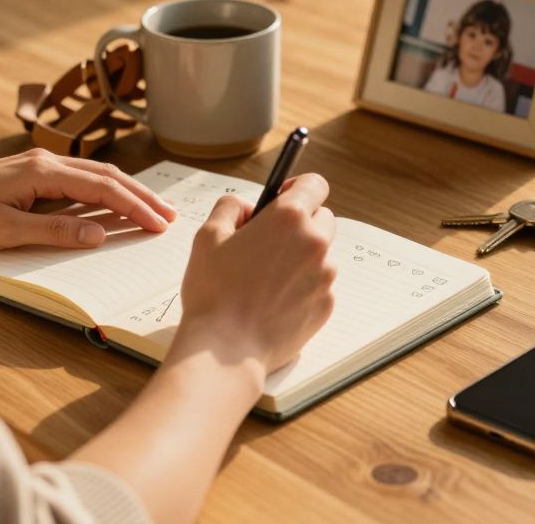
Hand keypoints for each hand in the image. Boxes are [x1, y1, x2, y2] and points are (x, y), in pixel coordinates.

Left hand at [0, 149, 176, 250]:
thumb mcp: (6, 232)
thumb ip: (56, 232)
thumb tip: (101, 233)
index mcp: (43, 172)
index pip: (103, 187)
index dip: (135, 207)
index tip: (160, 225)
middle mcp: (45, 161)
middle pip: (106, 175)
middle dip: (141, 196)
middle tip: (170, 216)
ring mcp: (38, 165)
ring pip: (95, 174)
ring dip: (126, 192)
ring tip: (152, 209)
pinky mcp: (31, 173)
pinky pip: (79, 179)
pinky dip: (104, 190)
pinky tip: (114, 202)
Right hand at [172, 174, 337, 378]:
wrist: (226, 350)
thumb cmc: (214, 292)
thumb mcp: (208, 236)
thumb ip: (230, 207)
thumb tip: (247, 208)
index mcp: (289, 218)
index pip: (315, 184)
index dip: (299, 187)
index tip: (285, 197)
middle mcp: (315, 243)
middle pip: (322, 218)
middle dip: (301, 223)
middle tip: (269, 241)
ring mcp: (325, 277)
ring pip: (320, 255)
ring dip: (300, 257)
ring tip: (265, 278)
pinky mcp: (326, 306)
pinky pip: (318, 286)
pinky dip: (302, 287)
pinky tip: (272, 301)